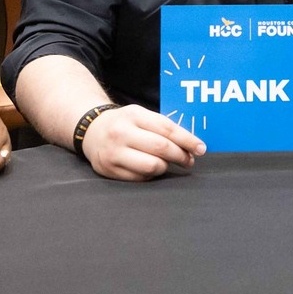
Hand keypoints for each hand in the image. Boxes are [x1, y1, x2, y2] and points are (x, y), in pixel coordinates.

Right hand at [81, 104, 205, 181]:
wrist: (91, 130)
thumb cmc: (124, 124)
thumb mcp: (140, 116)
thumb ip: (163, 128)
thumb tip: (192, 146)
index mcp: (134, 115)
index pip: (167, 129)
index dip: (188, 140)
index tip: (201, 148)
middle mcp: (121, 133)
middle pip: (162, 148)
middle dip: (181, 156)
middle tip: (189, 160)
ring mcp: (113, 153)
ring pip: (152, 166)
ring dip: (165, 167)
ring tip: (167, 163)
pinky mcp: (109, 170)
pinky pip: (140, 178)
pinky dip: (150, 175)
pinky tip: (149, 168)